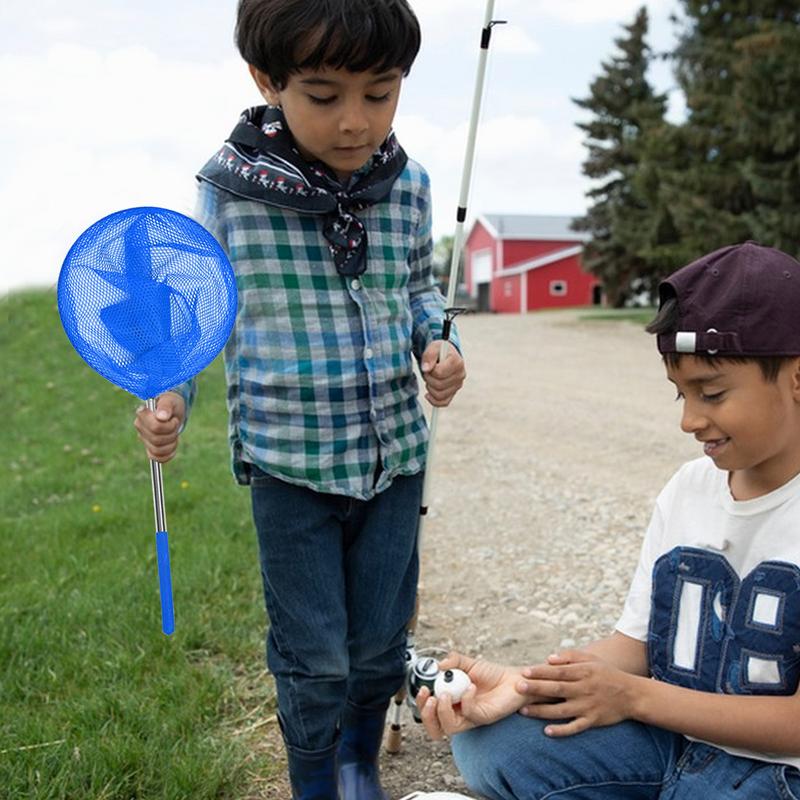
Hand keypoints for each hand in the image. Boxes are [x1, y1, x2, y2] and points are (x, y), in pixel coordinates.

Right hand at [133, 392, 185, 462]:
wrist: (172, 410)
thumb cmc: (170, 403)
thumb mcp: (171, 401)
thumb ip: (166, 407)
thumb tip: (162, 417)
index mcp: (142, 414)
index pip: (155, 428)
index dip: (169, 426)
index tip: (171, 418)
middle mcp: (140, 427)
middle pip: (157, 440)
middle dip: (171, 433)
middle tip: (175, 424)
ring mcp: (144, 439)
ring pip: (157, 450)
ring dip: (171, 443)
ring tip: (174, 433)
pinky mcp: (150, 448)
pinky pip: (157, 458)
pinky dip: (168, 455)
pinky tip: (173, 445)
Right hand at [417, 652, 528, 739]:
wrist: (515, 679)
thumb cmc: (492, 674)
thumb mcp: (469, 663)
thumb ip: (453, 661)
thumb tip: (438, 666)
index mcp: (451, 701)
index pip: (429, 712)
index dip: (421, 704)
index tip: (424, 689)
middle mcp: (458, 712)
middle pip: (434, 727)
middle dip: (426, 714)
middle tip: (429, 698)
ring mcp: (470, 717)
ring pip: (448, 727)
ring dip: (442, 711)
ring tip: (445, 695)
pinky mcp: (483, 718)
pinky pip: (468, 713)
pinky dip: (466, 699)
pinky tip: (471, 686)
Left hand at [420, 340, 465, 406]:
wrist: (445, 356)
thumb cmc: (439, 351)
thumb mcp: (433, 347)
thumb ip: (429, 355)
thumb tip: (426, 369)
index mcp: (457, 362)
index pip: (439, 373)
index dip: (430, 370)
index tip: (429, 365)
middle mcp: (460, 375)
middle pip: (439, 385)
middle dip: (428, 379)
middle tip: (428, 372)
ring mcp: (458, 385)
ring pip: (440, 395)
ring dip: (430, 388)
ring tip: (430, 379)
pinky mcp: (454, 393)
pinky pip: (443, 403)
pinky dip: (434, 401)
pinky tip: (428, 394)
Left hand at [517, 649, 637, 737]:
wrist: (632, 695)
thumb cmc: (607, 674)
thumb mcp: (591, 659)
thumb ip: (570, 656)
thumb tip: (549, 658)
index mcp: (583, 672)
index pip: (557, 672)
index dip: (540, 672)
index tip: (524, 672)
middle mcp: (584, 689)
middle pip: (556, 689)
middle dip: (536, 688)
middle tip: (518, 687)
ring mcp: (588, 706)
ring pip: (561, 710)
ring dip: (541, 711)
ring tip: (523, 711)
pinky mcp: (593, 721)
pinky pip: (575, 727)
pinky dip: (562, 730)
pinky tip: (547, 731)